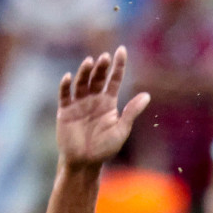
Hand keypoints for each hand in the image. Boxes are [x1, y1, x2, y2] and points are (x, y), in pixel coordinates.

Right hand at [56, 48, 149, 167]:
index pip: (114, 79)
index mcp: (108, 102)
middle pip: (98, 78)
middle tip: (105, 57)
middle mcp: (93, 99)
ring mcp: (78, 103)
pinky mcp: (65, 111)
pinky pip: (64, 95)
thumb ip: (131, 112)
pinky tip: (68, 77)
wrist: (85, 162)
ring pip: (81, 83)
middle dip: (101, 67)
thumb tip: (147, 95)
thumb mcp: (121, 130)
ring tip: (90, 62)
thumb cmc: (105, 148)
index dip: (118, 65)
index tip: (121, 50)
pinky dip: (65, 86)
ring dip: (85, 72)